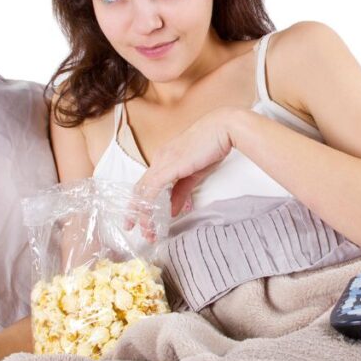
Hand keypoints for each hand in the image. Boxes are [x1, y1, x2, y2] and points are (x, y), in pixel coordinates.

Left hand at [125, 106, 241, 239]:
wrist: (222, 128)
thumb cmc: (212, 146)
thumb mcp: (195, 174)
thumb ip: (181, 192)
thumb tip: (173, 210)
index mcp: (163, 158)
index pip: (147, 184)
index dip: (141, 203)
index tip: (141, 220)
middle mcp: (158, 159)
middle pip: (141, 189)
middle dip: (138, 212)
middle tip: (140, 231)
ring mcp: (162, 161)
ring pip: (144, 191)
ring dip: (143, 213)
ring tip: (147, 232)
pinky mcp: (169, 165)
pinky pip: (153, 188)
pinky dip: (150, 204)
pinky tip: (152, 217)